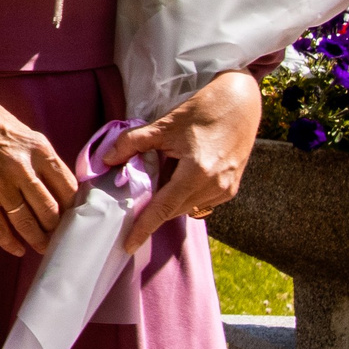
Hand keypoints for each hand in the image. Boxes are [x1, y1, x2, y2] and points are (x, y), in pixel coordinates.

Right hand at [0, 80, 79, 256]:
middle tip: (62, 238)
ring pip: (26, 223)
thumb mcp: (25, 134)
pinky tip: (17, 249)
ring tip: (44, 248)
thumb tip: (61, 187)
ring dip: (38, 240)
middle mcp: (22, 168)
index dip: (75, 209)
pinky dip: (9, 242)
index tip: (76, 219)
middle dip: (58, 229)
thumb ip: (43, 159)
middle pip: (50, 210)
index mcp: (39, 150)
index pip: (69, 188)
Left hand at [109, 69, 262, 252]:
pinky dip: (184, 196)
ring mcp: (226, 190)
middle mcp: (215, 187)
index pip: (164, 208)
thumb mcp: (164, 125)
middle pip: (174, 209)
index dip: (144, 227)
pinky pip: (200, 201)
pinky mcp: (231, 188)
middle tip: (129, 206)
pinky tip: (175, 179)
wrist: (241, 103)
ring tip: (153, 183)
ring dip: (169, 201)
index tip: (128, 245)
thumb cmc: (203, 110)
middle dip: (152, 210)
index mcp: (197, 172)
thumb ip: (133, 143)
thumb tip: (107, 160)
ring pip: (187, 207)